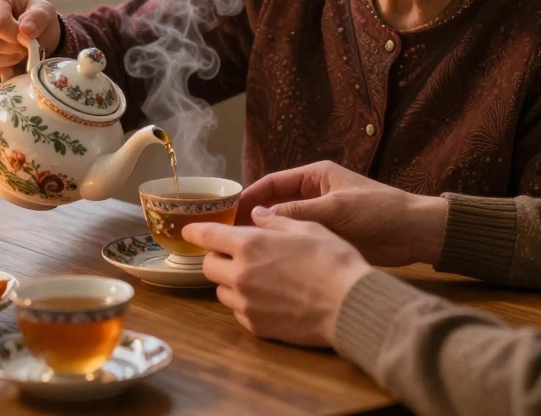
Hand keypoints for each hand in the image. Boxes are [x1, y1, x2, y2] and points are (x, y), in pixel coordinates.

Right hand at [0, 0, 61, 76]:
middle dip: (14, 49)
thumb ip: (38, 18)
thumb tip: (25, 30)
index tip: (27, 37)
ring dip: (8, 60)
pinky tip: (7, 59)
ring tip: (16, 51)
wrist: (30, 33)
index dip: (15, 37)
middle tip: (24, 46)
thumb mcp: (44, 13)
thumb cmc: (36, 20)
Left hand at [183, 208, 372, 346]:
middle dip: (218, 258)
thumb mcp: (307, 228)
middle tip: (237, 255)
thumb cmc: (333, 261)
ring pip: (222, 291)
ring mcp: (247, 304)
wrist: (350, 306)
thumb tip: (257, 213)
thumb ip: (276, 220)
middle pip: (209, 266)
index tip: (189, 231)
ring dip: (230, 282)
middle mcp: (241, 275)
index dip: (195, 231)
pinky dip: (246, 303)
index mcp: (250, 245)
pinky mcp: (256, 326)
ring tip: (257, 278)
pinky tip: (268, 299)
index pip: (207, 236)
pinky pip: (238, 312)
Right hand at [240, 161, 446, 266]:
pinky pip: (297, 241)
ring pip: (283, 225)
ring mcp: (319, 217)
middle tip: (229, 234)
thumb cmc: (379, 210)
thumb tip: (260, 217)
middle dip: (252, 217)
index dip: (250, 195)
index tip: (228, 210)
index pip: (273, 182)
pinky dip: (282, 248)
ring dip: (265, 235)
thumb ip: (299, 212)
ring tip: (242, 251)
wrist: (413, 233)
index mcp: (316, 176)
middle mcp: (314, 194)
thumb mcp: (337, 208)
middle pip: (274, 203)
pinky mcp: (327, 238)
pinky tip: (268, 262)